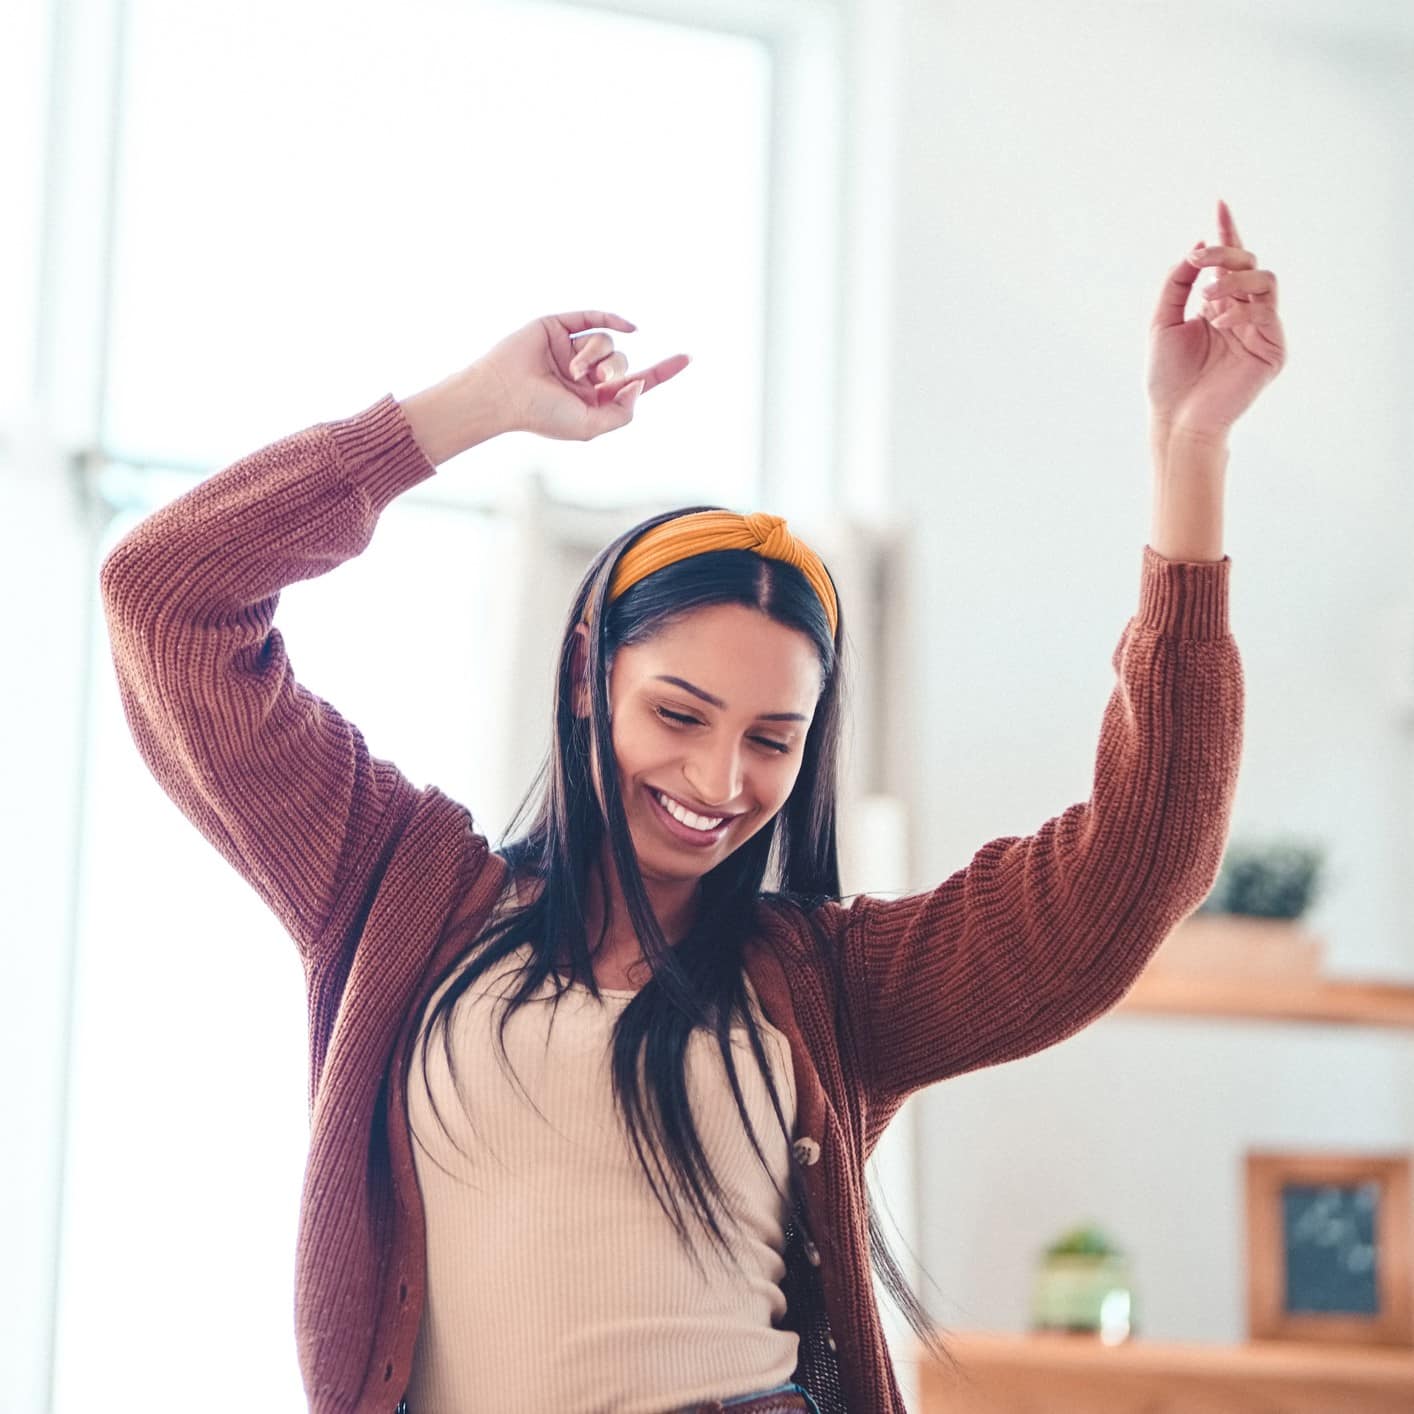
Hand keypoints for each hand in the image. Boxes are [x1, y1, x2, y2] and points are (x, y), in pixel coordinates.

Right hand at [474, 311, 689, 441]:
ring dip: (594, 357)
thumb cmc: (542, 415)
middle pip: (621, 363)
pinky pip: (593, 317)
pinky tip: (630, 327)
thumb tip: (639, 382)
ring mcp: (571, 348)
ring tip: (570, 371)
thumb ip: (621, 412)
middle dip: (614, 371)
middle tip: (593, 381)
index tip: (687, 357)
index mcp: (593, 398)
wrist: (504, 395)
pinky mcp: (558, 327)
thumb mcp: (590, 426)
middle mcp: (584, 373)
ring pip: (606, 343)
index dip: (661, 371)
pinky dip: (612, 319)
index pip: (635, 382)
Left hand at [1147, 199, 1286, 440]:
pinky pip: (1267, 312)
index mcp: (1218, 305)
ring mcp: (1261, 330)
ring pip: (1264, 280)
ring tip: (1207, 299)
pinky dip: (1241, 310)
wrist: (1176, 418)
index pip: (1229, 262)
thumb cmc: (1167, 378)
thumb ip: (1177, 283)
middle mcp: (1242, 313)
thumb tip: (1196, 247)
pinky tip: (1219, 323)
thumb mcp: (1162, 321)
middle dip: (1225, 254)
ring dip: (1233, 280)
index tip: (1219, 203)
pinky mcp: (1273, 350)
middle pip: (1249, 263)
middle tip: (1200, 258)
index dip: (1226, 232)